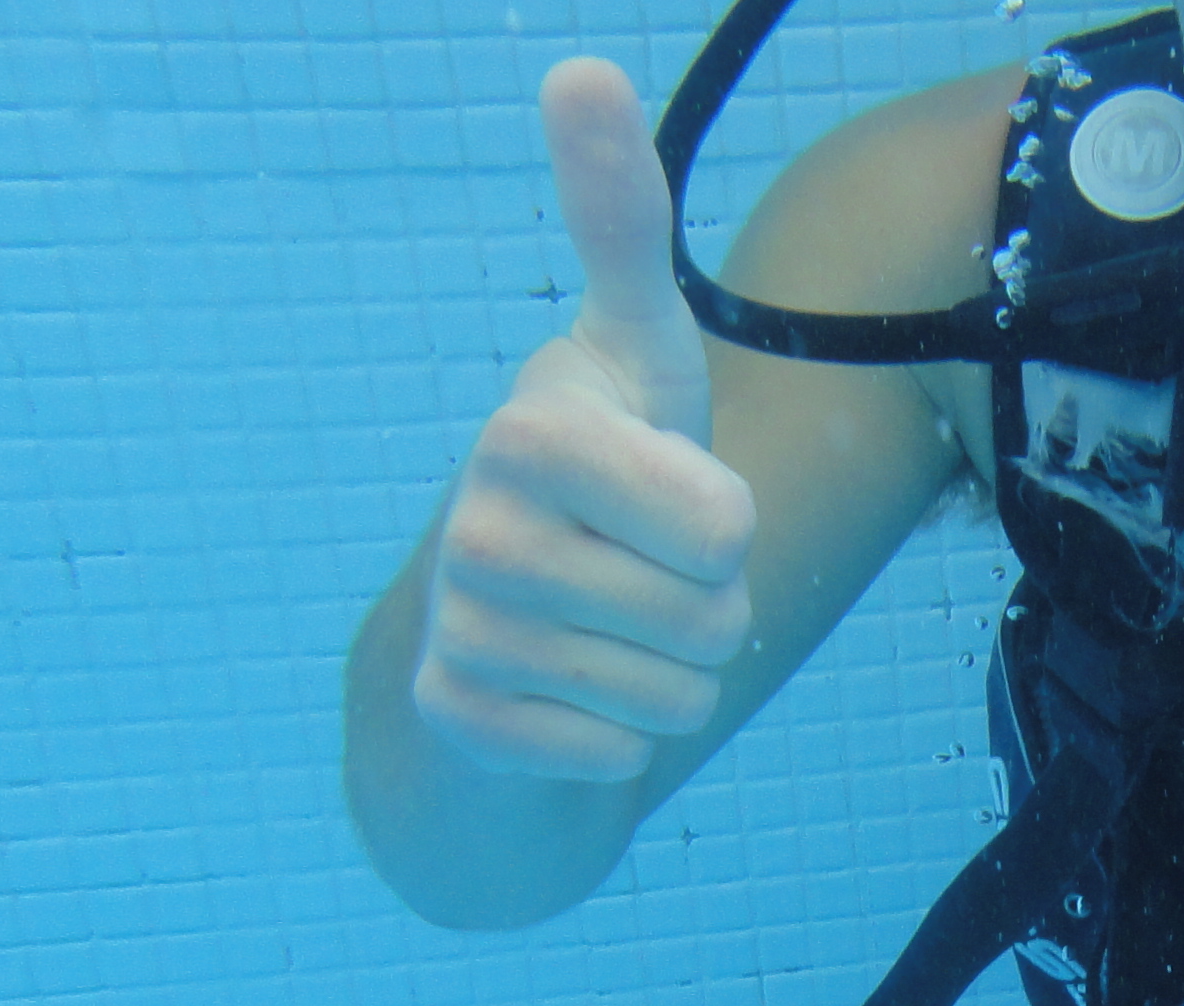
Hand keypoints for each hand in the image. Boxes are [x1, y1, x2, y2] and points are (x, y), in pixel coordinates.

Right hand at [415, 57, 756, 783]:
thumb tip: (579, 66)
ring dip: (671, 676)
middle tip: (646, 573)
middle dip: (709, 611)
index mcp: (533, 430)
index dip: (725, 528)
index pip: (723, 524)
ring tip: (614, 625)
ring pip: (674, 697)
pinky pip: (613, 758)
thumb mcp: (636, 350)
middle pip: (711, 619)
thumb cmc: (605, 469)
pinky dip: (616, 739)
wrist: (504, 618)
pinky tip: (571, 692)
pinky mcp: (458, 719)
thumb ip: (623, 220)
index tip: (666, 490)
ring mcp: (461, 628)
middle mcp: (477, 524)